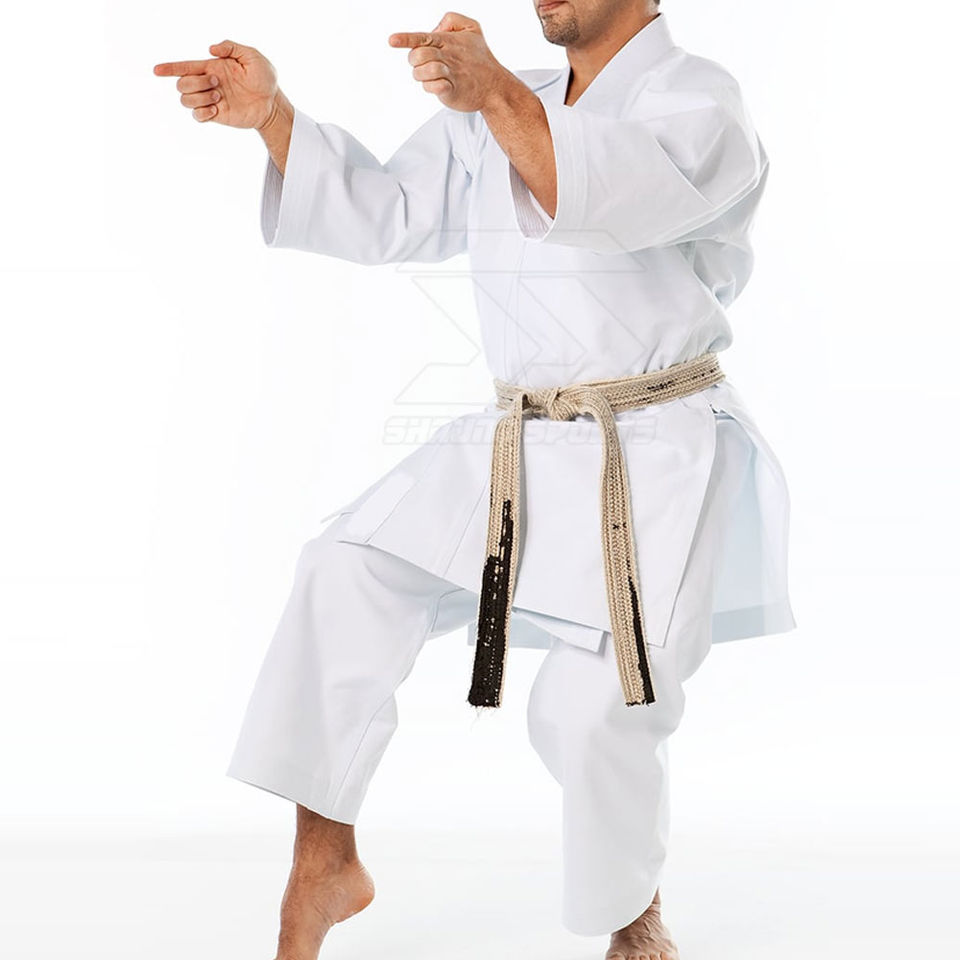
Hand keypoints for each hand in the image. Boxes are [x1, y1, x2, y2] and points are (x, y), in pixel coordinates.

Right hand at [153, 40, 279, 128]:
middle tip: (218, 83)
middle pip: (182, 84)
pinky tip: (216, 109)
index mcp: (213, 67)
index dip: (169, 68)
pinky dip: (201, 112)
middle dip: (196, 82)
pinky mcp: (217, 115)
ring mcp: (212, 100)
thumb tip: (210, 50)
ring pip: (186, 100)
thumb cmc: (265, 79)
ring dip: (200, 97)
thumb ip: (231, 47)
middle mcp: (208, 84)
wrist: (273, 103)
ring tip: (219, 96)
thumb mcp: (252, 56)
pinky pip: (197, 116)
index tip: (156, 71)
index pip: (184, 67)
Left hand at [388, 12, 509, 111]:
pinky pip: (434, 87)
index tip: (392, 40)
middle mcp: (447, 56)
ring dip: (422, 76)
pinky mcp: (451, 90)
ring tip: (433, 77)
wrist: (495, 87)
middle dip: (415, 61)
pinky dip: (432, 88)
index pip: (422, 37)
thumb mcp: (473, 28)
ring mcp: (450, 73)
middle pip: (417, 55)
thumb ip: (452, 20)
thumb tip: (435, 28)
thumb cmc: (481, 60)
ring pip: (422, 71)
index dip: (405, 39)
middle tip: (425, 65)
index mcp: (448, 42)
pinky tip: (440, 87)